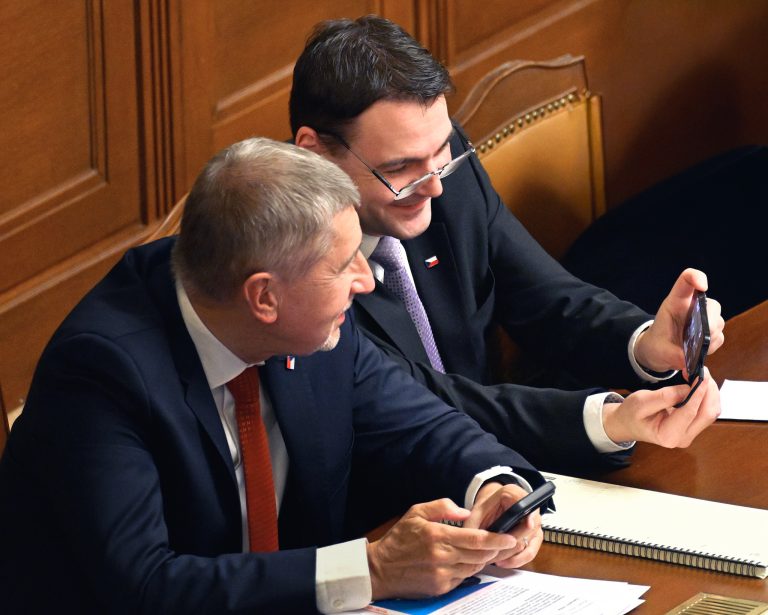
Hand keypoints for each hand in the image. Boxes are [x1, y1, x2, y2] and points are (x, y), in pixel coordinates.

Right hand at [367, 498, 515, 599]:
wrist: (381, 568)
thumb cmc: (399, 539)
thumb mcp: (416, 512)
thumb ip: (442, 507)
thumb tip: (465, 512)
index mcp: (438, 536)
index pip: (477, 539)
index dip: (497, 539)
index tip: (510, 537)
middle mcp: (442, 557)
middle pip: (480, 555)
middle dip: (496, 549)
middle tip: (505, 542)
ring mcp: (442, 575)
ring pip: (474, 566)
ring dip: (484, 559)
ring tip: (488, 550)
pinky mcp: (441, 587)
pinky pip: (463, 577)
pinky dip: (469, 568)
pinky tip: (468, 560)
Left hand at [463, 483, 542, 568]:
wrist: (491, 510)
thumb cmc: (484, 510)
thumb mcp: (475, 513)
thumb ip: (474, 525)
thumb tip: (475, 542)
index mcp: (513, 494)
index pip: (526, 503)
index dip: (529, 514)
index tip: (528, 524)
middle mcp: (528, 507)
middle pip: (527, 529)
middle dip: (508, 544)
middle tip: (493, 553)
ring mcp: (534, 522)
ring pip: (528, 542)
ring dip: (510, 554)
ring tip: (494, 559)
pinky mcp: (535, 536)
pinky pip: (530, 552)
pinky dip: (517, 560)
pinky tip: (503, 562)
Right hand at [602, 367, 719, 446]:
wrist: (629, 424)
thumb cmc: (632, 413)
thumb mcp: (641, 401)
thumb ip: (665, 396)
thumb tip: (688, 388)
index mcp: (668, 435)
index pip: (689, 412)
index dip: (698, 392)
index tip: (702, 375)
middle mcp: (683, 439)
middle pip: (707, 414)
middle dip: (709, 392)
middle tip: (703, 372)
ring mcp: (690, 434)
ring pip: (710, 413)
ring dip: (710, 394)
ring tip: (701, 377)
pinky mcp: (693, 428)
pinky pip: (706, 413)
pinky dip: (707, 398)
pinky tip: (700, 386)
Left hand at [634, 268, 724, 373]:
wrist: (659, 351)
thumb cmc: (658, 343)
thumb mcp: (658, 350)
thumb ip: (674, 355)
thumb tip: (691, 361)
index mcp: (676, 302)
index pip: (687, 280)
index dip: (697, 278)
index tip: (703, 286)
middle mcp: (693, 307)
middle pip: (711, 305)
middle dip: (709, 321)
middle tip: (700, 336)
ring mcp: (705, 319)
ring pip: (718, 322)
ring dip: (710, 337)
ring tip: (693, 348)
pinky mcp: (712, 332)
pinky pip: (719, 338)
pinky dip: (711, 347)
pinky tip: (698, 351)